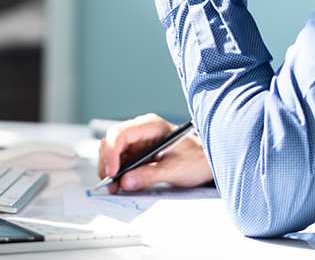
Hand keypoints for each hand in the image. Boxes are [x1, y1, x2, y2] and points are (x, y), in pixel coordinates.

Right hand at [97, 114, 212, 193]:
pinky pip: (120, 160)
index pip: (121, 133)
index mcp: (150, 126)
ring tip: (115, 188)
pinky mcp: (137, 153)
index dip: (112, 153)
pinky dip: (117, 173)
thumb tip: (125, 182)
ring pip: (112, 151)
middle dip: (107, 163)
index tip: (113, 172)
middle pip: (111, 141)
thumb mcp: (176, 169)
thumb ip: (150, 175)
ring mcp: (137, 141)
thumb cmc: (196, 159)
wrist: (207, 161)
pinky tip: (121, 185)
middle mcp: (140, 130)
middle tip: (110, 185)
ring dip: (110, 169)